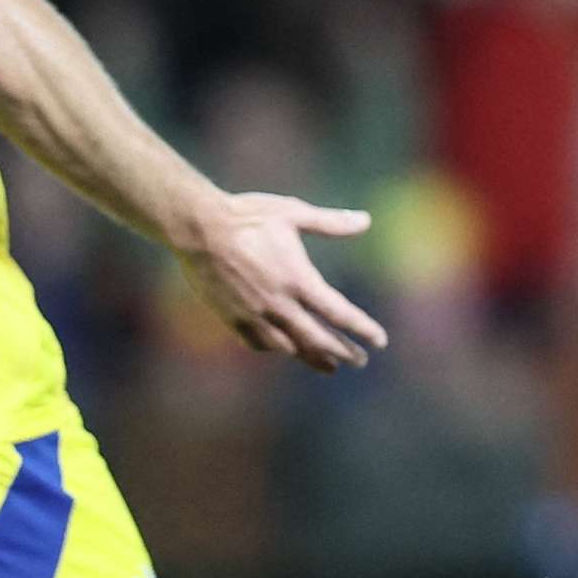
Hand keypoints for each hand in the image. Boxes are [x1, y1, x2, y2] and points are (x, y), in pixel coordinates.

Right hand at [181, 195, 386, 371]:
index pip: (339, 313)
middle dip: (343, 352)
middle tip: (360, 361)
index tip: (380, 341)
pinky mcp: (232, 317)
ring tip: (328, 365)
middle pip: (318, 339)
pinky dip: (275, 348)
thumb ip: (330, 222)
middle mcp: (279, 304)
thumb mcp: (293, 213)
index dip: (362, 329)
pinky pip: (258, 342)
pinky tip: (283, 349)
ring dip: (312, 357)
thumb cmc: (248, 216)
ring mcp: (254, 314)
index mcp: (298, 280)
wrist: (198, 229)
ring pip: (289, 347)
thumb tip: (365, 221)